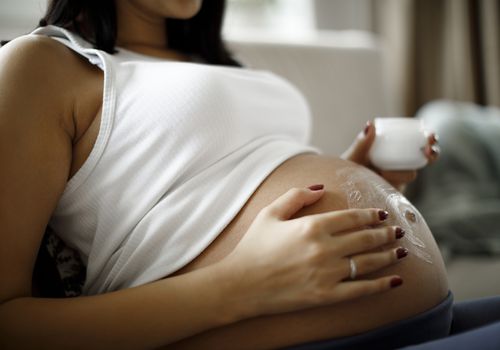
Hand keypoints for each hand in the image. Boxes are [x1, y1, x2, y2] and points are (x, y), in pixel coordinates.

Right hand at [219, 186, 406, 317]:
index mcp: (313, 226)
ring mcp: (327, 273)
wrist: (240, 284)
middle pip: (366, 238)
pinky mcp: (326, 295)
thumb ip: (296, 196)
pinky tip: (396, 280)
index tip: (383, 215)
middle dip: (386, 233)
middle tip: (398, 231)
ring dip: (389, 255)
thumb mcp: (270, 213)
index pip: (352, 218)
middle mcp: (325, 248)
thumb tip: (320, 187)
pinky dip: (382, 285)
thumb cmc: (253, 246)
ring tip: (402, 251)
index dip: (371, 215)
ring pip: (368, 262)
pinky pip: (361, 289)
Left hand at [341, 121, 439, 190]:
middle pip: (423, 158)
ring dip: (402, 173)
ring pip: (412, 174)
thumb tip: (370, 124)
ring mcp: (398, 180)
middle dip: (432, 153)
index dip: (429, 139)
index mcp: (394, 151)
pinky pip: (403, 191)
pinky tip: (386, 184)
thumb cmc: (347, 171)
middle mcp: (399, 165)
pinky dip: (398, 185)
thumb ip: (361, 143)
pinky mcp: (395, 195)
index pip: (417, 143)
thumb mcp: (354, 157)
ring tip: (382, 173)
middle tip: (428, 150)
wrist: (342, 191)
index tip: (431, 136)